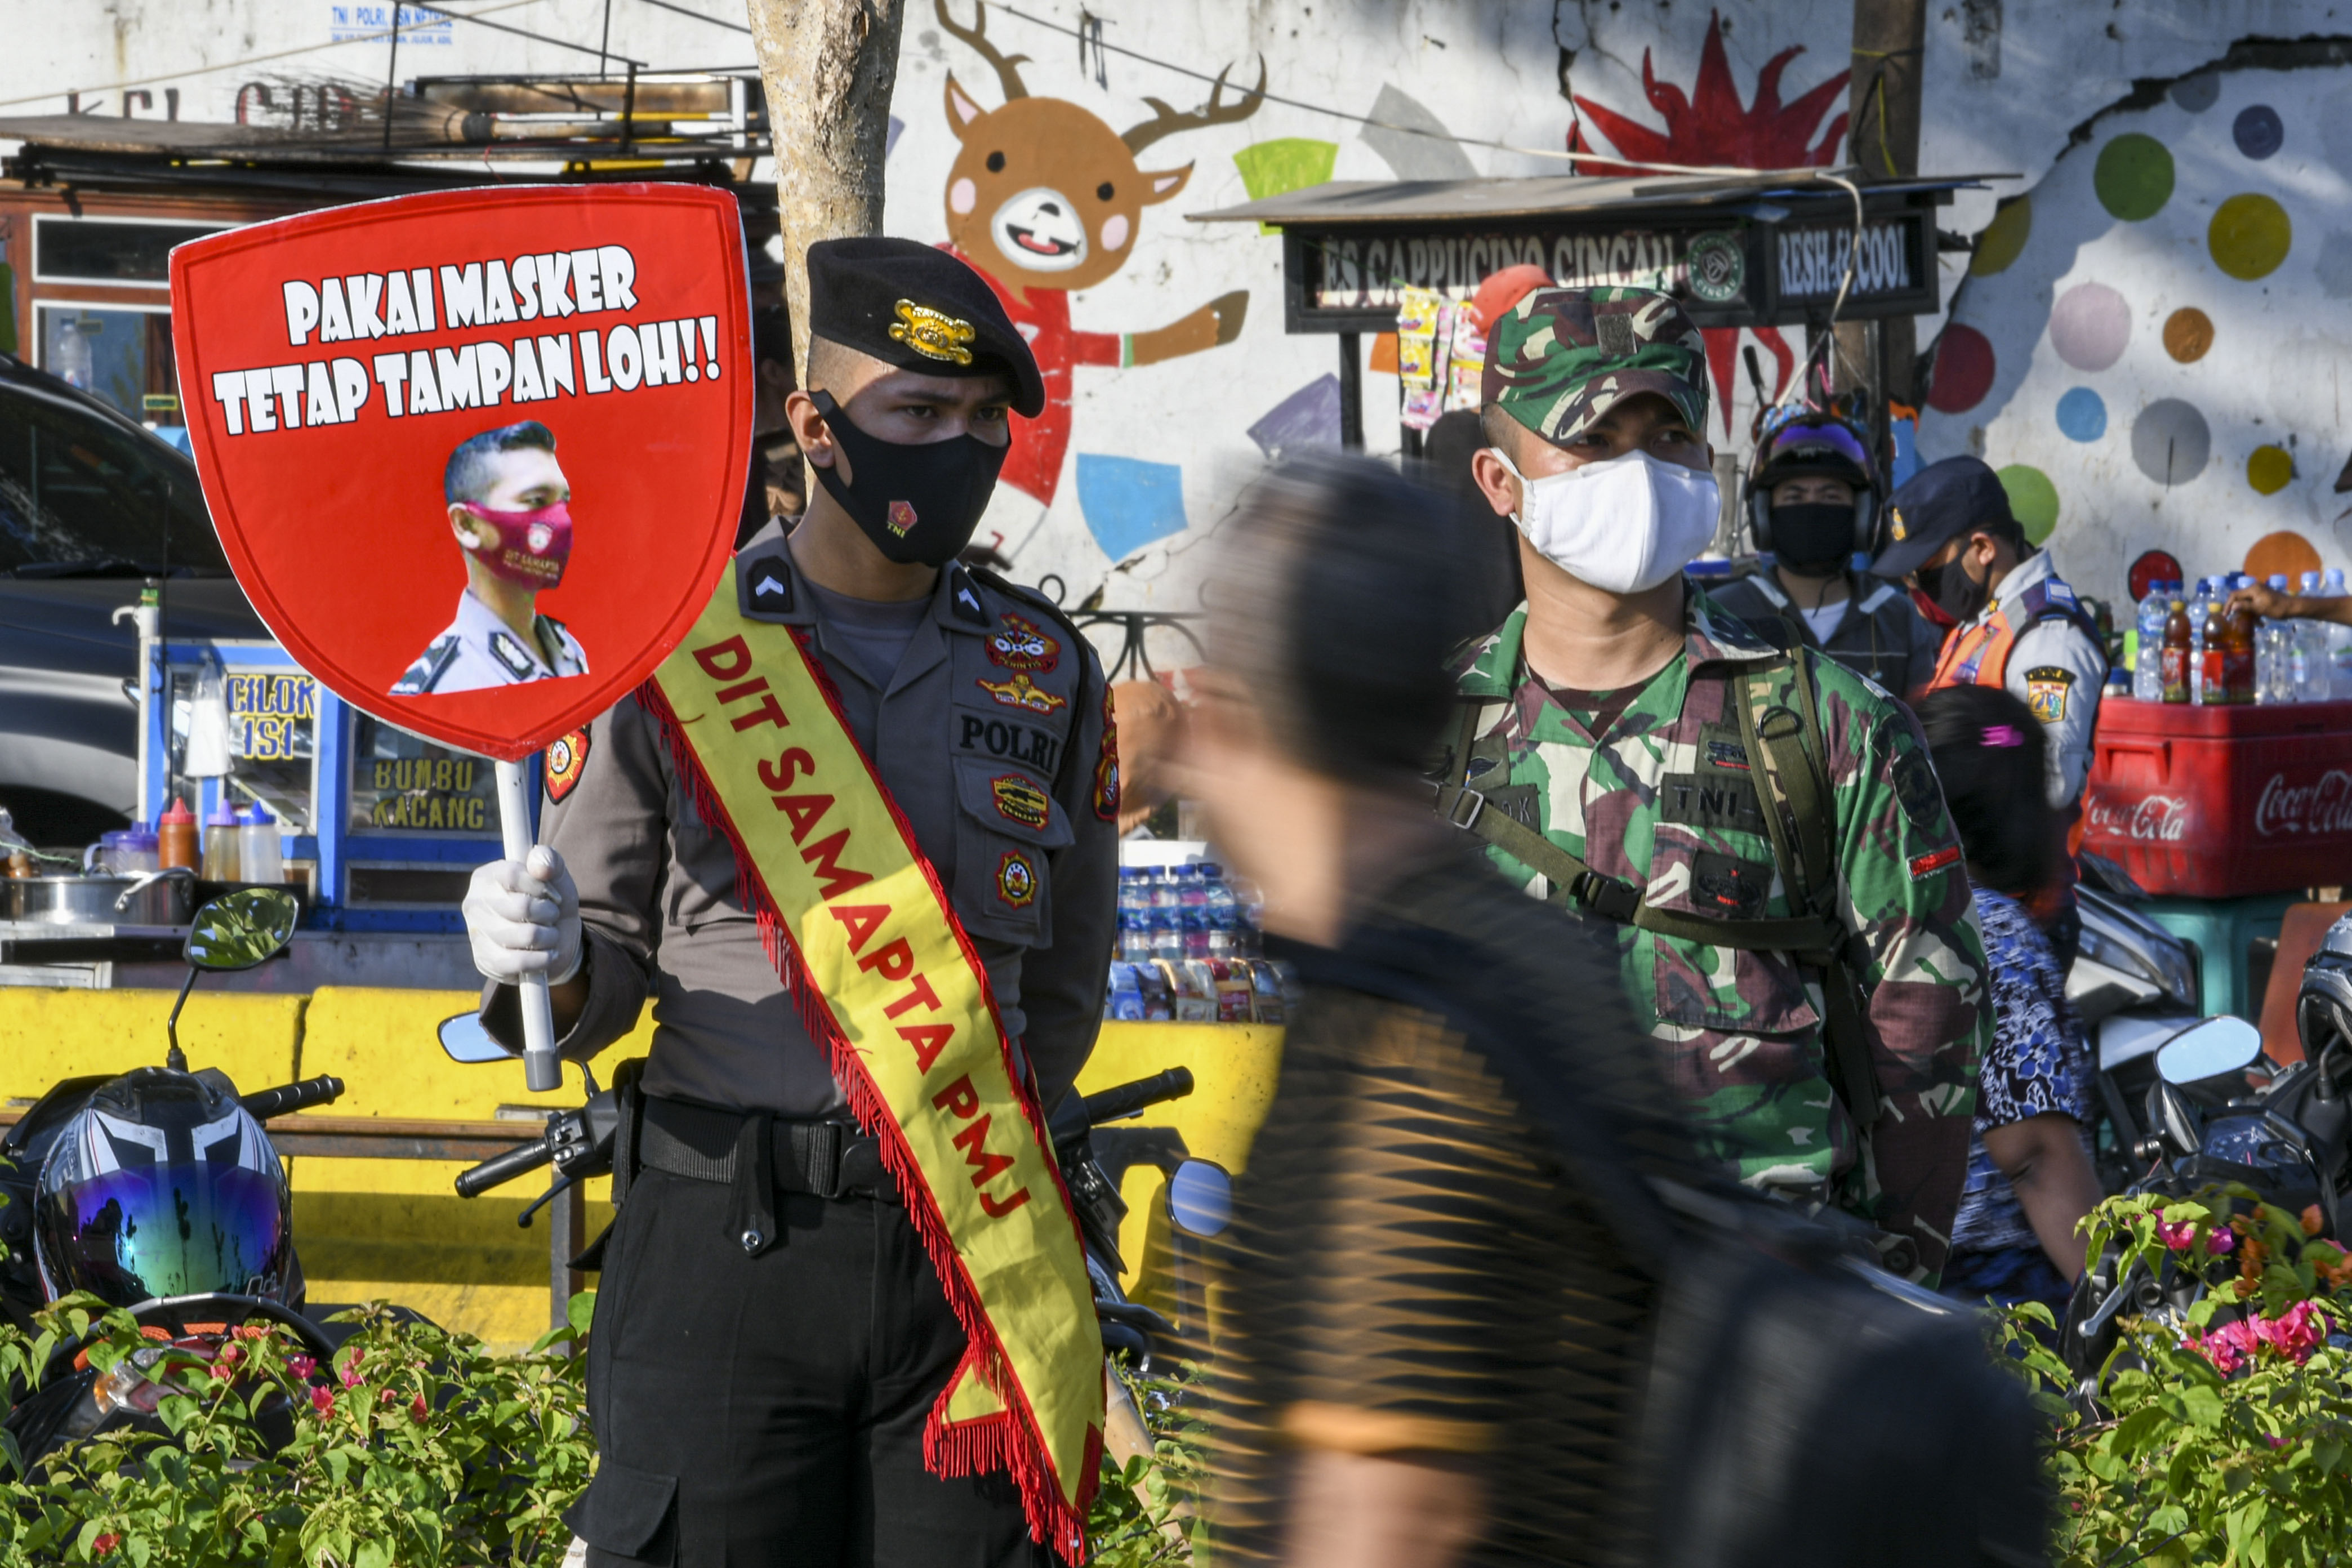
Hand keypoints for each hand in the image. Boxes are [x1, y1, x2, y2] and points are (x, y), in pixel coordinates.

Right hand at [463, 846, 581, 985]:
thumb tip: (539, 866)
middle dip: (549, 913)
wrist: (554, 939)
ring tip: (549, 934)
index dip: (540, 885)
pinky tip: (547, 954)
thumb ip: (549, 859)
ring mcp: (476, 934)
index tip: (552, 893)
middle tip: (551, 915)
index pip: (512, 874)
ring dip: (550, 936)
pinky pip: (518, 962)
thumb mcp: (556, 875)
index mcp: (486, 877)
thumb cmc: (549, 901)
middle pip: (522, 907)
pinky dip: (542, 959)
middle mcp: (474, 904)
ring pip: (526, 936)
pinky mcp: (485, 962)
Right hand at [2227, 583, 2292, 619]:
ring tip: (2254, 623)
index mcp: (2253, 589)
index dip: (2228, 604)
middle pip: (2240, 598)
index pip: (2235, 595)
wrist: (2293, 607)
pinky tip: (2260, 622)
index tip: (2226, 615)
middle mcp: (2255, 588)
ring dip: (2248, 613)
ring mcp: (2259, 592)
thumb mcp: (2260, 608)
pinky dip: (2254, 612)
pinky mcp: (2263, 597)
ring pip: (2247, 603)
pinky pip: (2254, 604)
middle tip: (2237, 620)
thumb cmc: (2277, 608)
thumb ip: (2245, 606)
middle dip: (2239, 610)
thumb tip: (2232, 606)